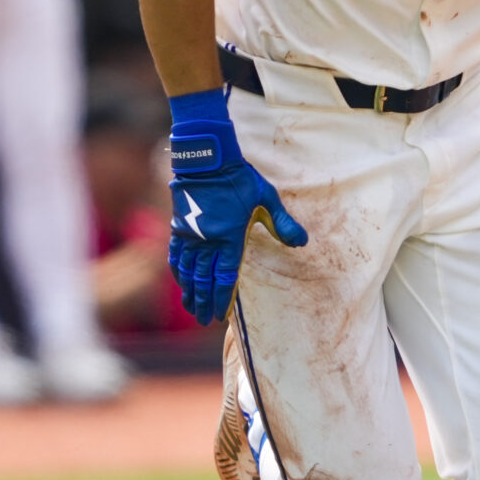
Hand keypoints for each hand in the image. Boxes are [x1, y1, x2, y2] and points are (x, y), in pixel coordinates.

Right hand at [165, 91, 305, 323]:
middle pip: (204, 279)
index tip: (220, 315)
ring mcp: (189, 235)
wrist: (207, 160)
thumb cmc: (239, 179)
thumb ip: (283, 222)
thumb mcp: (266, 197)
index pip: (225, 276)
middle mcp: (207, 241)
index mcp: (229, 237)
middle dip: (204, 302)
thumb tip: (303, 242)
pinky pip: (176, 255)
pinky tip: (180, 282)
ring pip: (188, 271)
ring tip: (192, 309)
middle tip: (204, 320)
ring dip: (190, 292)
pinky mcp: (178, 227)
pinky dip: (177, 272)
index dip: (222, 297)